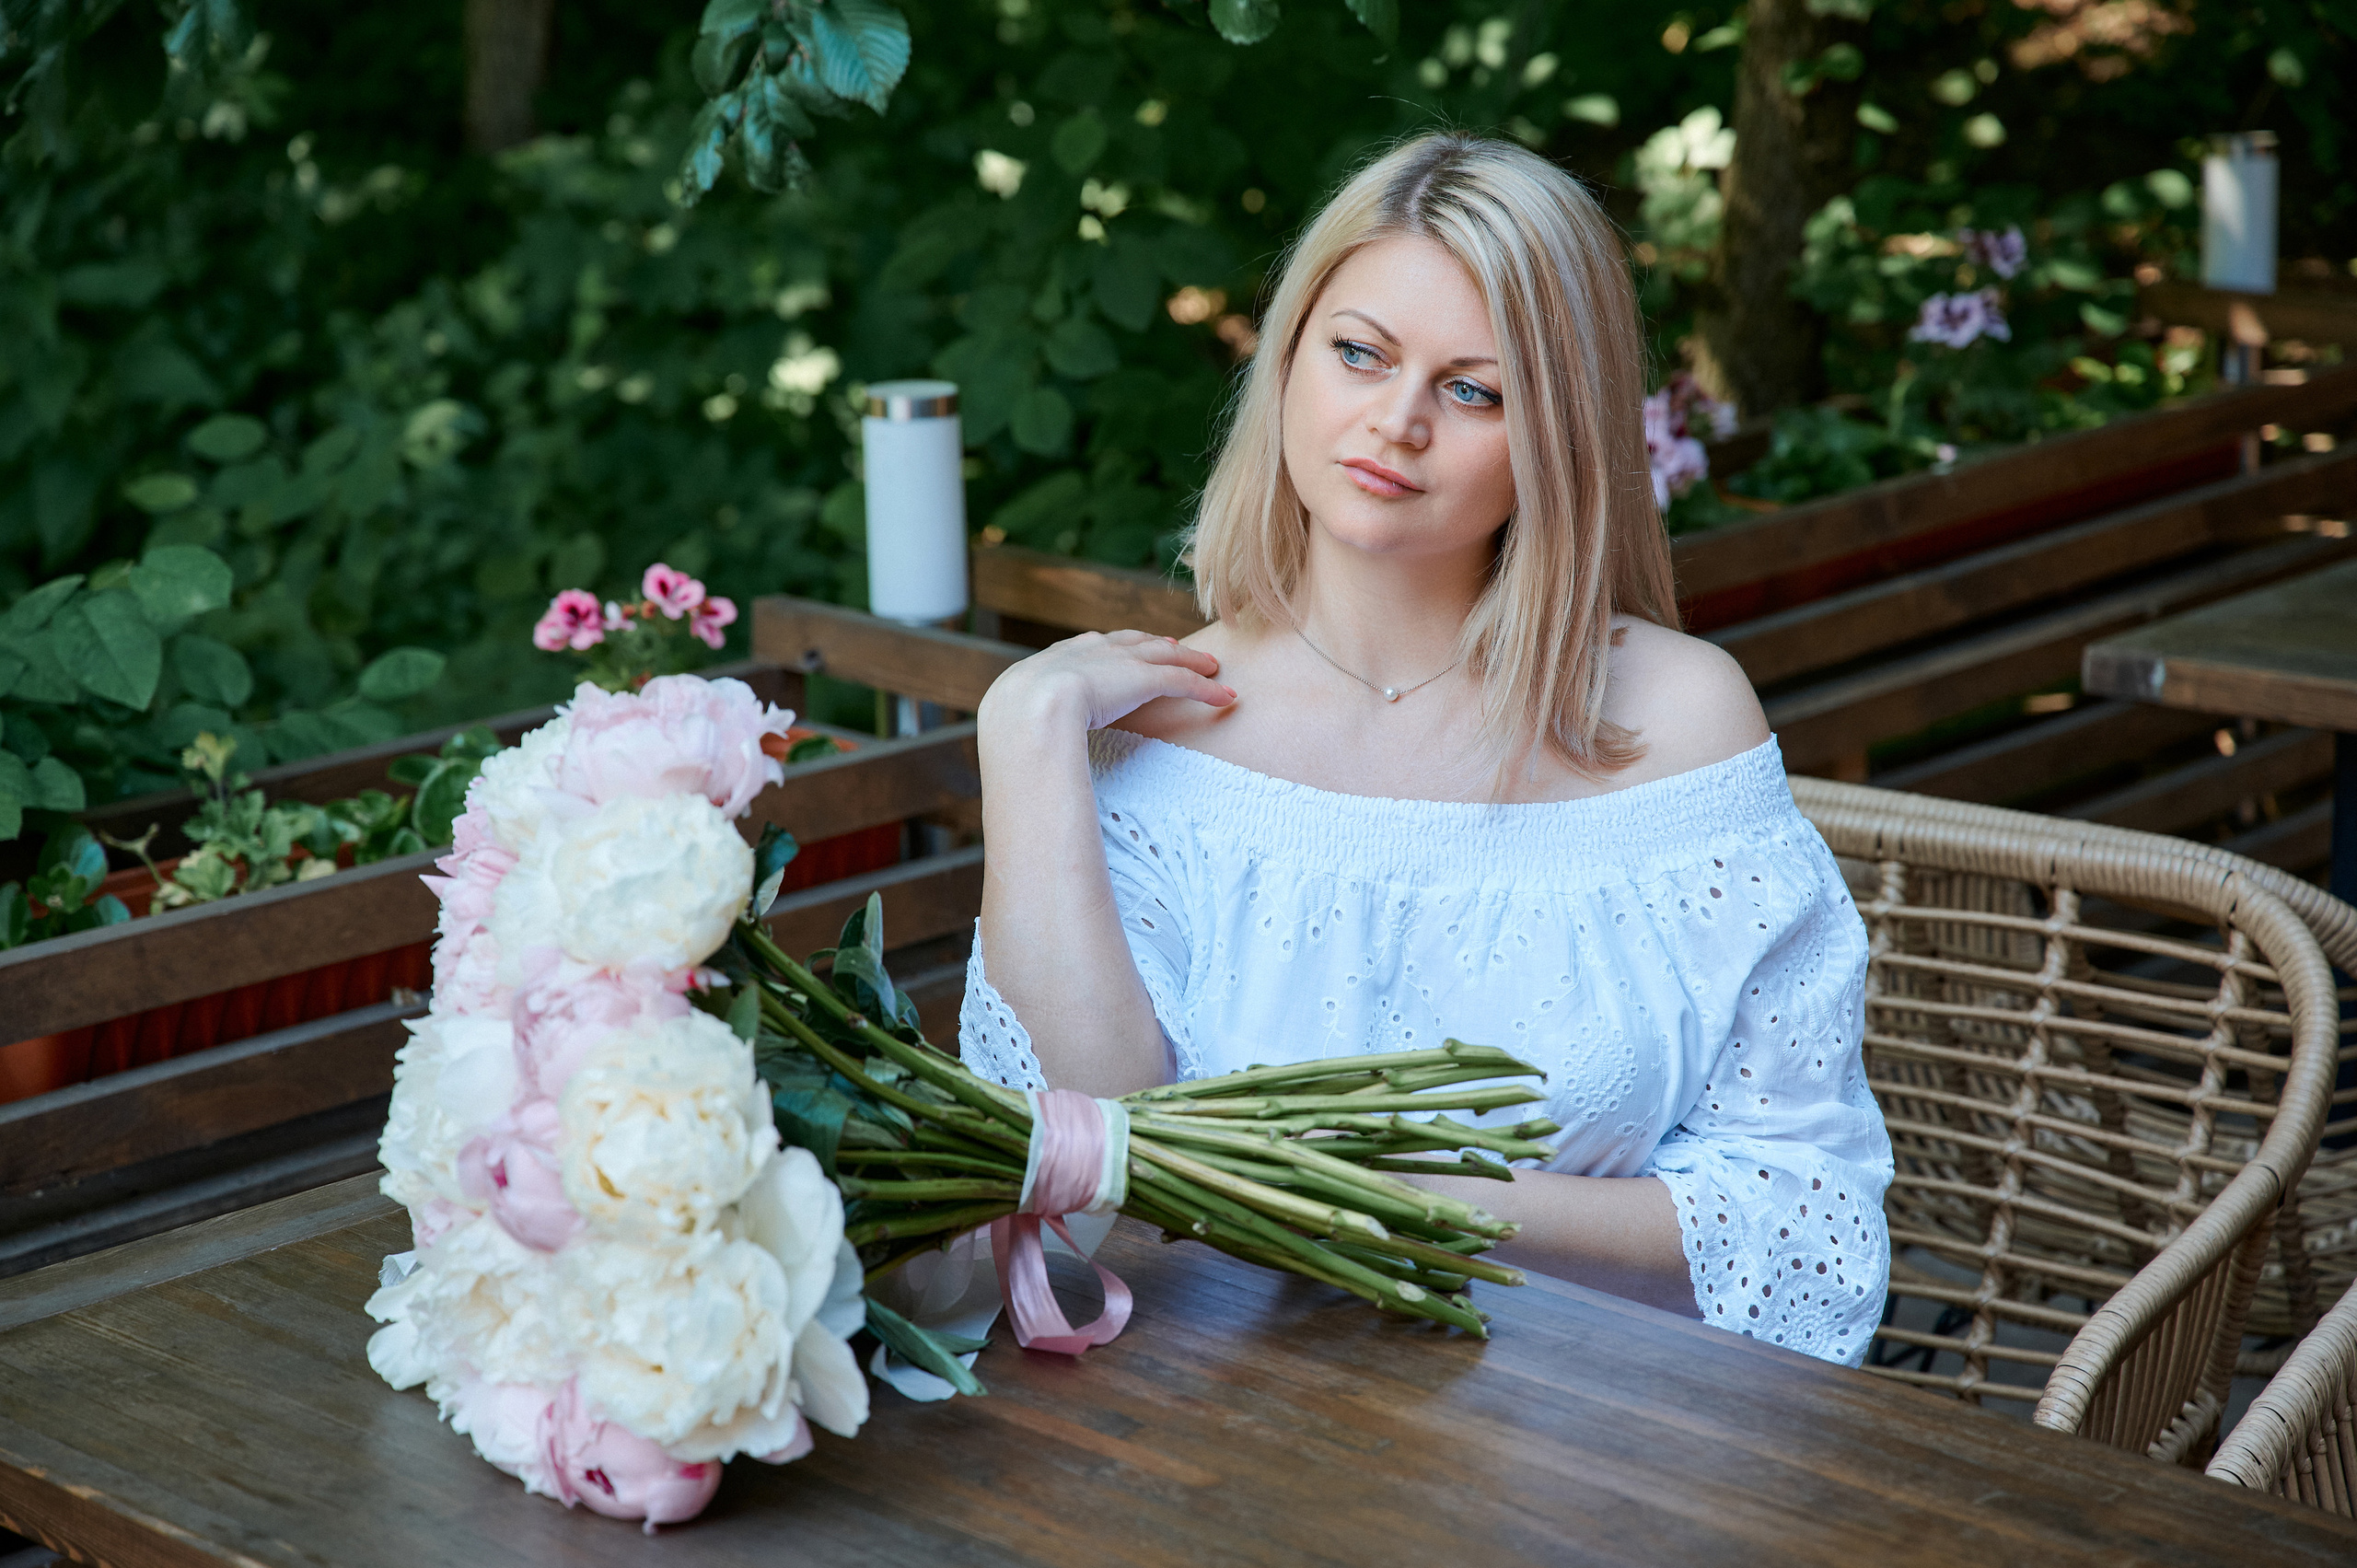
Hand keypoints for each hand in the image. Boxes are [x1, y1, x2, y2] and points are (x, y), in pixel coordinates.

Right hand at [979, 630, 1234, 735]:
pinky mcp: (1143, 679)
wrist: (1028, 710)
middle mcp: (1089, 652)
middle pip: (1131, 642)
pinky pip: (1183, 682)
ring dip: (1189, 660)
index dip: (1113, 647)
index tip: (1126, 649)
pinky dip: (1206, 690)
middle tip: (1173, 645)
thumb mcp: (1013, 721)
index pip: (1091, 647)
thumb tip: (1014, 758)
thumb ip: (1023, 733)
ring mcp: (1116, 662)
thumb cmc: (1012, 725)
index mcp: (1056, 659)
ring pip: (1164, 656)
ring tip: (1209, 665)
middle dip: (1154, 643)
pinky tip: (1227, 697)